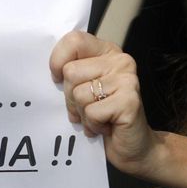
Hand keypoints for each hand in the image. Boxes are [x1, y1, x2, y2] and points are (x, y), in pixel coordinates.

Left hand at [49, 30, 158, 174]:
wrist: (133, 146)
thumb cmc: (104, 117)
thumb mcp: (84, 87)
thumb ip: (72, 72)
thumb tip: (53, 71)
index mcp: (107, 52)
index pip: (74, 40)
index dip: (58, 61)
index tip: (59, 79)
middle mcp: (120, 61)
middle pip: (71, 72)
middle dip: (71, 97)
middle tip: (88, 108)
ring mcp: (128, 80)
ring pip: (79, 94)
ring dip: (83, 114)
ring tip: (97, 118)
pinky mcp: (130, 100)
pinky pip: (91, 112)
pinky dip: (93, 125)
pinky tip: (105, 127)